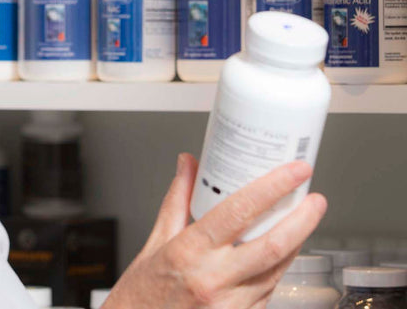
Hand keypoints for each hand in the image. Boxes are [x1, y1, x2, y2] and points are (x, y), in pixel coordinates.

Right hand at [102, 154, 327, 308]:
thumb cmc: (142, 294)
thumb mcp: (155, 242)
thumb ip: (177, 200)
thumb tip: (188, 165)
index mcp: (189, 252)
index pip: (239, 211)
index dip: (272, 187)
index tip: (293, 171)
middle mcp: (213, 280)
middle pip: (273, 245)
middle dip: (302, 219)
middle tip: (316, 199)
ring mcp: (230, 306)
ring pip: (277, 271)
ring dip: (295, 245)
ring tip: (303, 222)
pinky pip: (267, 292)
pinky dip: (277, 270)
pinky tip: (279, 255)